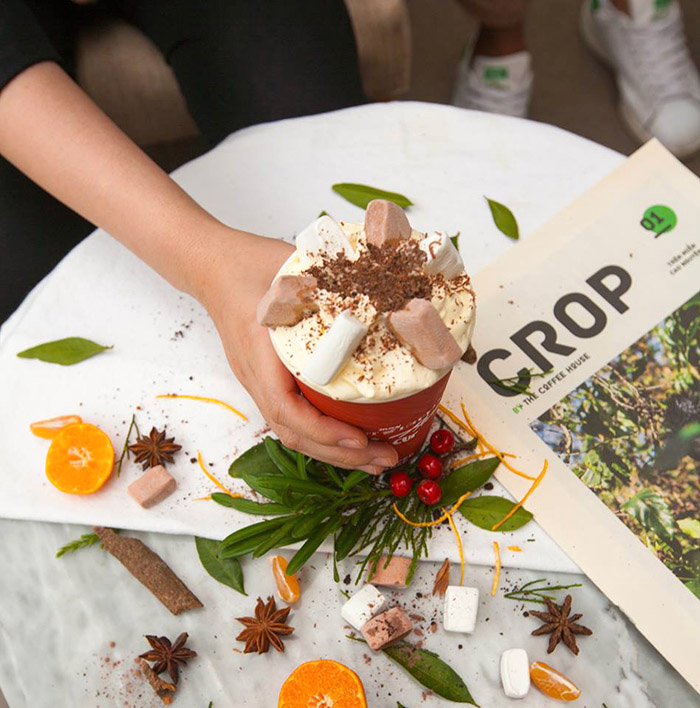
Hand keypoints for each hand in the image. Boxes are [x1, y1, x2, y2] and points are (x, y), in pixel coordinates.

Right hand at [197, 226, 398, 472]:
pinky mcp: (266, 380)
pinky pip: (292, 417)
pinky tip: (351, 437)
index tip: (360, 439)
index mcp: (259, 350)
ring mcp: (258, 381)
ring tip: (376, 458)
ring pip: (292, 430)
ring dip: (334, 451)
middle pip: (292, 432)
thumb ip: (332, 284)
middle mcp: (256, 375)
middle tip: (386, 459)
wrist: (213, 267)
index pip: (285, 408)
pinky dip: (323, 434)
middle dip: (339, 454)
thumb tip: (385, 297)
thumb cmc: (250, 263)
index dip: (323, 431)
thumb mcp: (292, 267)